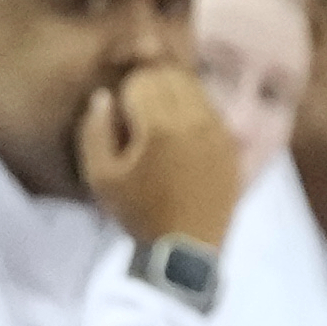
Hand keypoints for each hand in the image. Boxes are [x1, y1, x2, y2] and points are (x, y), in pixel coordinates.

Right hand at [79, 65, 242, 248]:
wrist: (186, 250)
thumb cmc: (139, 213)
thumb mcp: (101, 177)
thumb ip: (94, 130)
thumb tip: (104, 97)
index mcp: (160, 125)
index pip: (143, 80)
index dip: (128, 94)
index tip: (124, 119)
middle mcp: (195, 119)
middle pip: (171, 76)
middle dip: (152, 87)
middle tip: (141, 115)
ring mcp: (219, 130)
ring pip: (195, 87)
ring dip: (175, 95)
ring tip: (163, 124)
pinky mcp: (232, 143)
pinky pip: (212, 109)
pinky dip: (195, 111)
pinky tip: (185, 136)